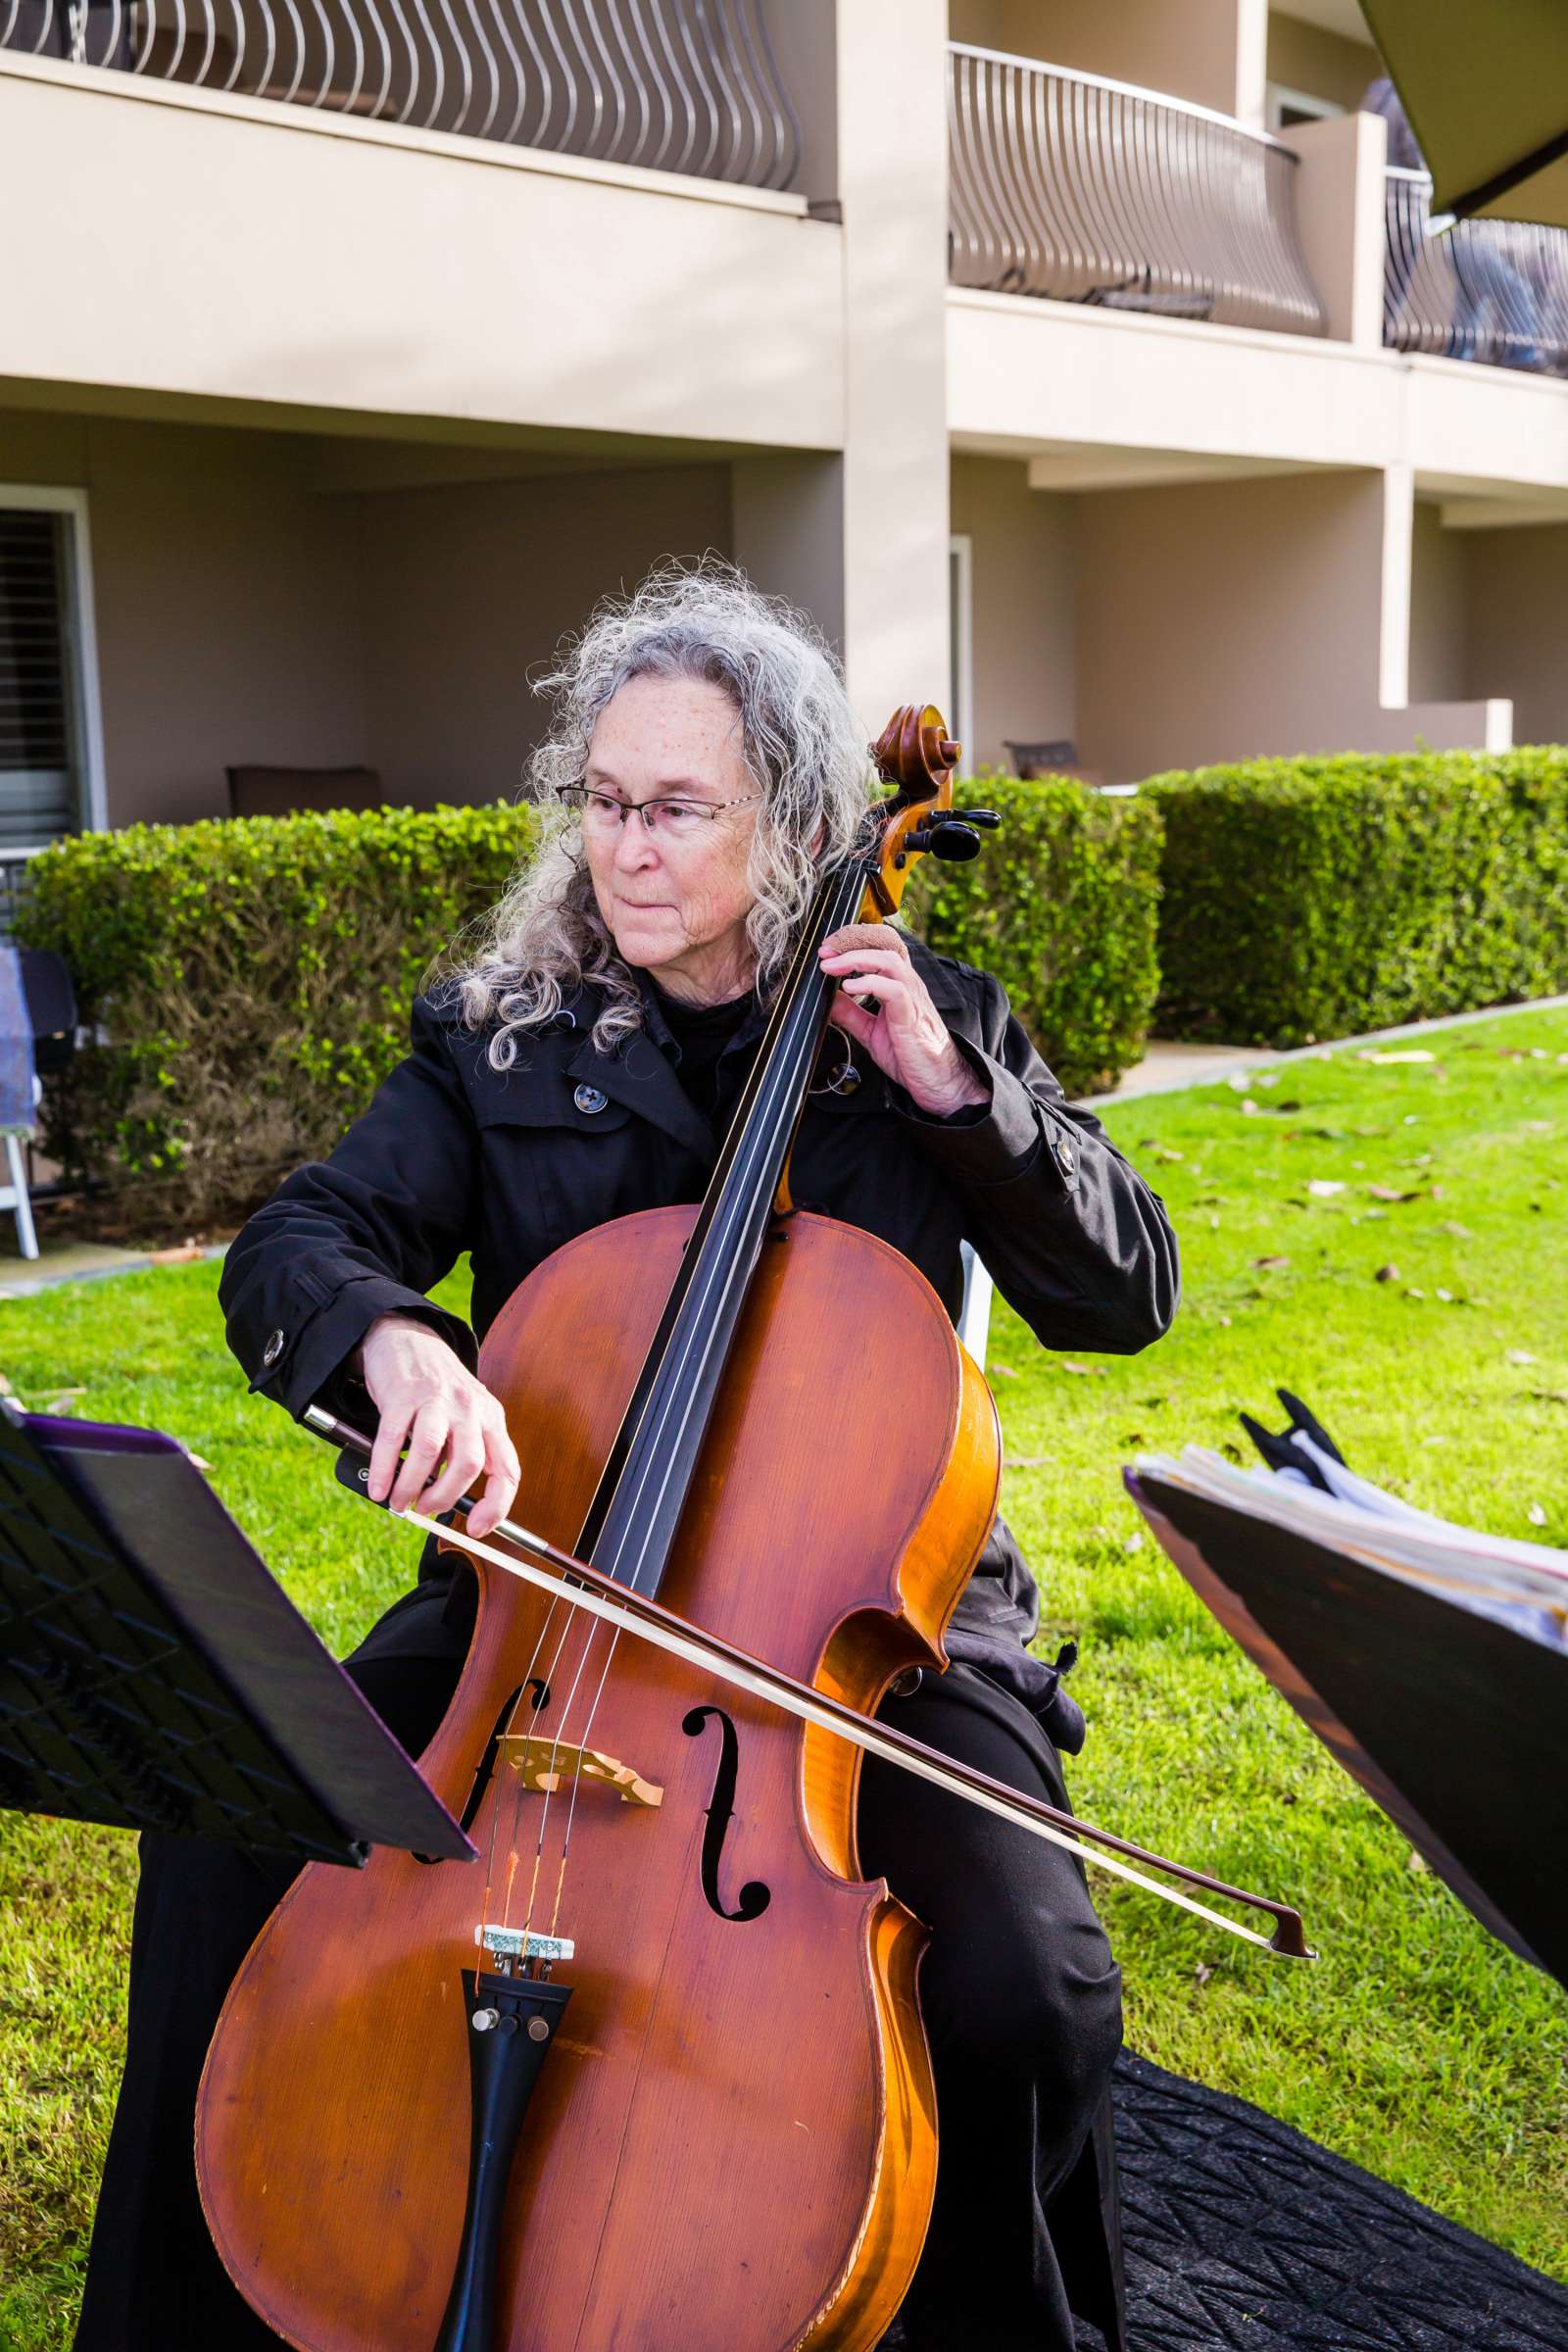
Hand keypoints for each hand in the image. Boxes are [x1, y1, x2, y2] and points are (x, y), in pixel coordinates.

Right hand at [359, 1315, 520, 1538]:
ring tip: (399, 1501)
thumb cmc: (436, 1389)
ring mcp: (436, 1399)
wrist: (407, 1338)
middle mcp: (469, 1407)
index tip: (476, 1529)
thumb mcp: (464, 1417)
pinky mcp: (402, 1394)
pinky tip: (379, 1487)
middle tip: (427, 1509)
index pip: (507, 1469)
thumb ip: (462, 1454)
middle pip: (469, 1464)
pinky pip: (392, 1438)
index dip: (497, 1506)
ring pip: (430, 1451)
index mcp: (491, 1418)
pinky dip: (384, 1469)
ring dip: (413, 1486)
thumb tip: (447, 1505)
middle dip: (446, 1497)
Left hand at [819, 926, 989, 1117]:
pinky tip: (849, 988)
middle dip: (850, 943)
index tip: (827, 951)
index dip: (852, 943)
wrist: (936, 1081)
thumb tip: (827, 999)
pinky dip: (870, 983)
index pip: (879, 948)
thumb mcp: (871, 1031)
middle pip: (883, 946)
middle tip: (824, 952)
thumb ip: (850, 1014)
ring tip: (831, 967)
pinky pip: (895, 990)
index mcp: (898, 985)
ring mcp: (912, 999)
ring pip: (888, 961)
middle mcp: (907, 985)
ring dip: (855, 959)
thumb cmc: (909, 1055)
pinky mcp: (912, 1017)